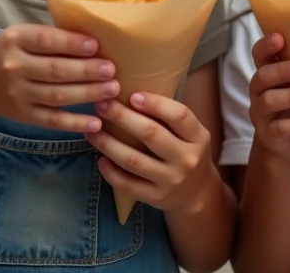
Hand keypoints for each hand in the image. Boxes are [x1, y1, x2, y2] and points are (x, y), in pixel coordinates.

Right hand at [0, 24, 118, 132]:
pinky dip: (74, 122)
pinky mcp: (23, 115)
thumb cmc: (8, 53)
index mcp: (15, 39)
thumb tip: (93, 40)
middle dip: (87, 71)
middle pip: (55, 70)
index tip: (96, 46)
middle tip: (111, 70)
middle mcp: (14, 66)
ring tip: (112, 90)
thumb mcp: (20, 36)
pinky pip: (52, 120)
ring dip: (87, 94)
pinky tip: (96, 122)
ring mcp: (18, 94)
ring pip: (57, 96)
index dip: (72, 44)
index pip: (46, 40)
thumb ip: (50, 37)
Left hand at [85, 93, 218, 214]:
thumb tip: (131, 92)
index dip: (155, 104)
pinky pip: (128, 184)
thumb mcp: (190, 134)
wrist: (198, 193)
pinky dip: (111, 171)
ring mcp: (171, 180)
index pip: (179, 115)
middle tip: (101, 105)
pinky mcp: (156, 197)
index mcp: (198, 137)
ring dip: (108, 143)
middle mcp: (187, 159)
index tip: (132, 95)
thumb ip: (169, 117)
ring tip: (91, 130)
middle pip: (151, 134)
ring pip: (133, 160)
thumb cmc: (186, 152)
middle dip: (122, 117)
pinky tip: (100, 159)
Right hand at [248, 32, 289, 160]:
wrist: (286, 141)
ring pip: (270, 100)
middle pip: (263, 74)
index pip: (260, 52)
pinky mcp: (269, 134)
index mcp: (271, 69)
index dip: (267, 44)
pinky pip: (280, 128)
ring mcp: (261, 111)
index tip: (282, 37)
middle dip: (283, 69)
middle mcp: (260, 88)